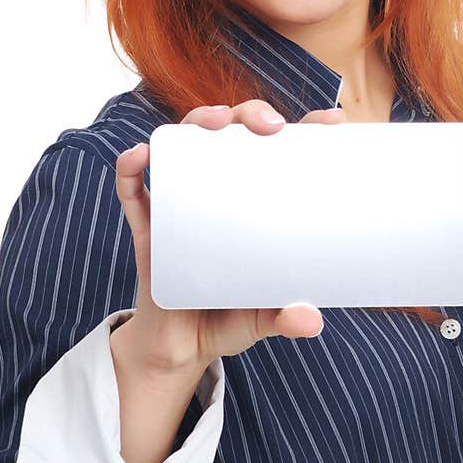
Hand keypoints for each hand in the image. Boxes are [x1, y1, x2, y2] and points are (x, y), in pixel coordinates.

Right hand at [114, 99, 345, 380]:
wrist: (183, 348)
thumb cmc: (231, 318)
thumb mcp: (264, 317)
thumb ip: (285, 317)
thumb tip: (312, 323)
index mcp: (254, 206)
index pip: (281, 154)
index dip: (305, 130)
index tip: (332, 122)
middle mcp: (218, 195)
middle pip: (231, 134)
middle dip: (249, 114)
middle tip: (270, 125)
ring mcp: (181, 205)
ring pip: (184, 146)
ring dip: (197, 122)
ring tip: (213, 123)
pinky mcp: (149, 228)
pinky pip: (133, 190)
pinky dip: (131, 168)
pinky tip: (140, 156)